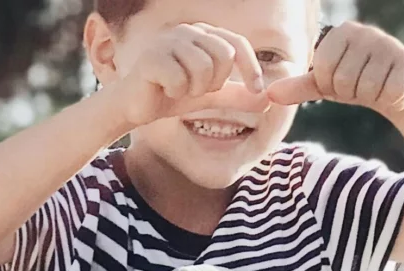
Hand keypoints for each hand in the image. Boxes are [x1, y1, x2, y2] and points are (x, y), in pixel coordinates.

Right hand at [112, 22, 270, 127]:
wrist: (135, 106)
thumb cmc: (171, 95)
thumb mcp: (210, 97)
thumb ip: (236, 96)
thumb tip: (268, 99)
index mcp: (203, 36)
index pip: (238, 44)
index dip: (252, 68)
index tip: (258, 91)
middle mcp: (187, 31)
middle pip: (224, 55)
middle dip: (216, 82)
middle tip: (197, 90)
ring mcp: (168, 40)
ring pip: (203, 68)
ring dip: (194, 90)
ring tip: (179, 90)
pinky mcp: (151, 56)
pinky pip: (179, 79)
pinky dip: (175, 92)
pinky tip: (164, 89)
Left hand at [267, 22, 403, 118]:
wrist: (392, 90)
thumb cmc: (352, 84)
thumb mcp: (324, 85)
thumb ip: (297, 88)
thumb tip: (269, 94)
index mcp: (341, 32)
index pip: (323, 71)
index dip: (330, 86)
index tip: (340, 82)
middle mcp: (366, 32)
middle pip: (344, 81)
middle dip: (350, 93)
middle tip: (360, 85)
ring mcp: (389, 44)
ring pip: (366, 89)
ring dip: (369, 97)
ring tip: (375, 87)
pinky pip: (389, 93)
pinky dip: (389, 99)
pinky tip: (391, 88)